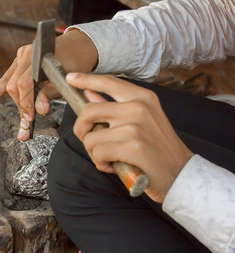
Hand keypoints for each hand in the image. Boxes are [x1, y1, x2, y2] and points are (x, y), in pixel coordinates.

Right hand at [0, 28, 97, 140]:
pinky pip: (6, 79)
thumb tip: (39, 110)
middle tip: (27, 122)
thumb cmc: (74, 63)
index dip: (26, 103)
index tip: (29, 119)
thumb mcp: (65, 79)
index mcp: (38, 55)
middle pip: (15, 85)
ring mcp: (20, 56)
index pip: (24, 83)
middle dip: (21, 106)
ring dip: (14, 103)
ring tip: (19, 124)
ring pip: (9, 84)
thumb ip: (49, 93)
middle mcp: (26, 53)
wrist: (77, 46)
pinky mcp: (18, 61)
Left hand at [67, 73, 193, 202]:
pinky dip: (101, 164)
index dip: (86, 79)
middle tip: (92, 143)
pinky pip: (98, 154)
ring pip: (90, 138)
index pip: (109, 82)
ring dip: (95, 154)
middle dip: (82, 131)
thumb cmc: (158, 149)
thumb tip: (89, 93)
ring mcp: (135, 126)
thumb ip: (113, 107)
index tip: (71, 78)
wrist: (182, 174)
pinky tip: (115, 166)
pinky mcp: (133, 147)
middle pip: (88, 112)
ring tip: (111, 158)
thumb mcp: (140, 121)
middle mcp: (138, 107)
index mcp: (143, 97)